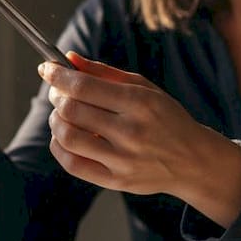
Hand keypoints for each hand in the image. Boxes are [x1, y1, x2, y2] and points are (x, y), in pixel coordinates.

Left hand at [39, 52, 240, 223]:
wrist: (193, 160)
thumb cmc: (166, 118)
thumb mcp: (144, 88)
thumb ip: (104, 73)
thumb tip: (68, 59)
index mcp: (140, 103)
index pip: (84, 86)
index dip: (58, 75)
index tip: (47, 68)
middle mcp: (132, 132)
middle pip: (72, 110)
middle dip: (56, 96)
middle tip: (57, 92)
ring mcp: (123, 160)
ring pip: (68, 137)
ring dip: (55, 121)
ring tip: (62, 115)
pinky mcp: (117, 181)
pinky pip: (72, 164)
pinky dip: (59, 147)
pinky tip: (64, 137)